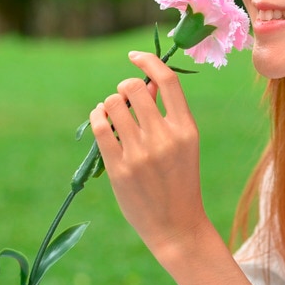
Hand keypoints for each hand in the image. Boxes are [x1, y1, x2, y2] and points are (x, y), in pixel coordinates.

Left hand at [90, 51, 213, 264]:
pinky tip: (100, 119)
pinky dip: (97, 116)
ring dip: (110, 103)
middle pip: (134, 88)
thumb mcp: (183, 145)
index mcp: (186, 129)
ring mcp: (140, 153)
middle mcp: (164, 137)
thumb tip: (145, 82)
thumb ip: (166, 114)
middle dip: (125, 87)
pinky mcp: (119, 168)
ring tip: (112, 113)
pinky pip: (100, 126)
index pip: (167, 80)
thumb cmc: (180, 181)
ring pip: (113, 104)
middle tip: (124, 97)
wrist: (177, 227)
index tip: (134, 57)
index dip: (148, 61)